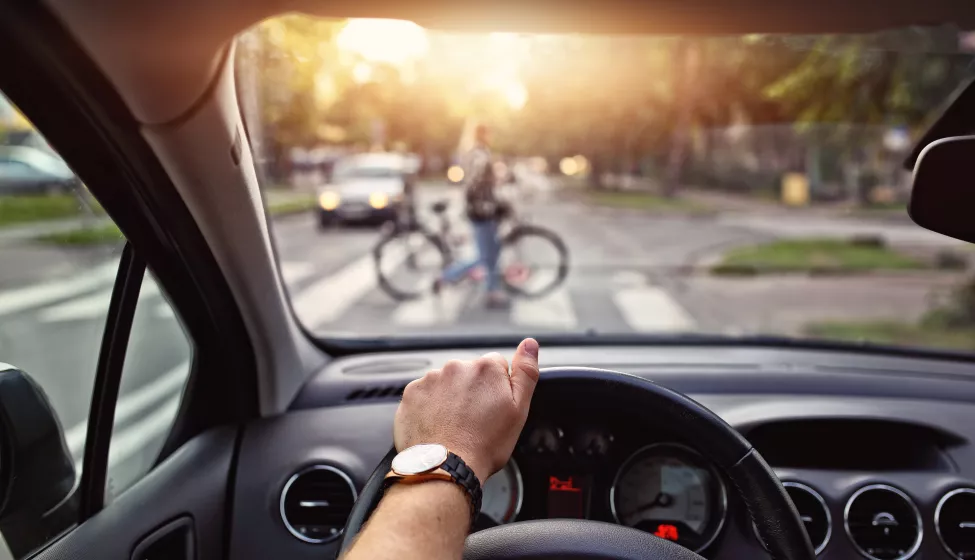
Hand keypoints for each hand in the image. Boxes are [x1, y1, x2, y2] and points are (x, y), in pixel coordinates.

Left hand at [394, 338, 539, 482]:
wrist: (444, 468)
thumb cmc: (484, 445)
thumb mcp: (518, 410)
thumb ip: (526, 372)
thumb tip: (530, 344)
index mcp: (486, 368)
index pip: (496, 366)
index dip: (497, 389)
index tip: (492, 409)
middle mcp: (457, 367)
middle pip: (470, 374)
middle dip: (473, 392)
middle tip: (474, 421)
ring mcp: (431, 379)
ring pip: (447, 384)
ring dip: (451, 398)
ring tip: (454, 426)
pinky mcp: (412, 393)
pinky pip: (425, 395)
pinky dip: (430, 407)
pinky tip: (438, 426)